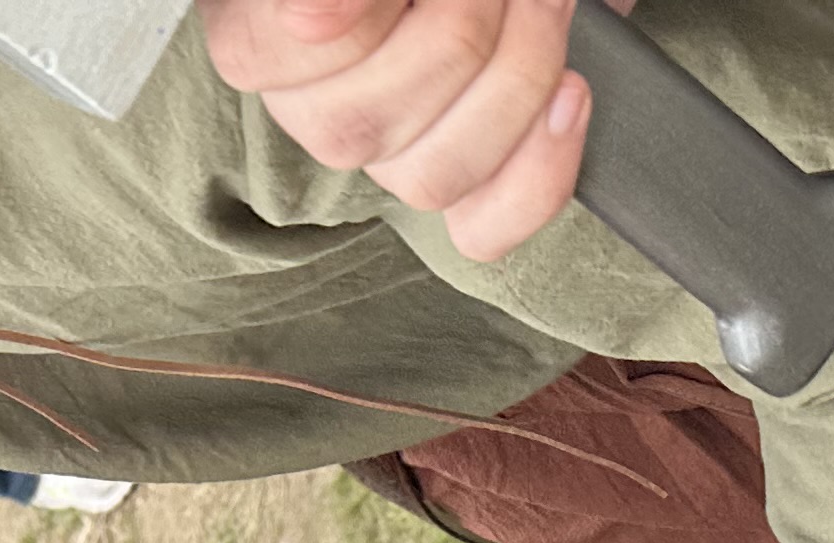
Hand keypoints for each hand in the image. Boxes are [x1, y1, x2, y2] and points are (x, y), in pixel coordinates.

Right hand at [202, 0, 627, 264]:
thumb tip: (314, 20)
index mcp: (263, 32)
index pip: (263, 59)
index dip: (357, 16)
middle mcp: (312, 106)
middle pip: (360, 127)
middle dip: (463, 27)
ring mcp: (387, 155)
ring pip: (430, 178)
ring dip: (516, 77)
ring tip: (548, 1)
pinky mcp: (462, 189)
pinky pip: (486, 229)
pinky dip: (540, 170)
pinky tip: (571, 94)